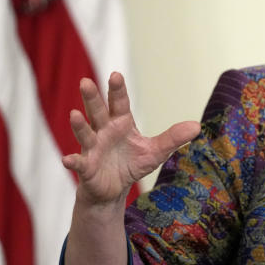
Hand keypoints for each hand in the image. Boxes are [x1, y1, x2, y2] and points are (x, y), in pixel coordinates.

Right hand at [61, 72, 200, 210]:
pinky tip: (67, 159)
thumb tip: (197, 126)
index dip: (117, 90)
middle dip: (92, 98)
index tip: (115, 75)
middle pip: (97, 112)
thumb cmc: (132, 164)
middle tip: (85, 81)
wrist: (114, 189)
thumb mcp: (155, 152)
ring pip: (85, 134)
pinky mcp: (86, 168)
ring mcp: (92, 149)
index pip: (119, 103)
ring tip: (74, 114)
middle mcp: (103, 132)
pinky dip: (73, 161)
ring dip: (79, 125)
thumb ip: (173, 138)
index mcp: (120, 123)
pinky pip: (78, 163)